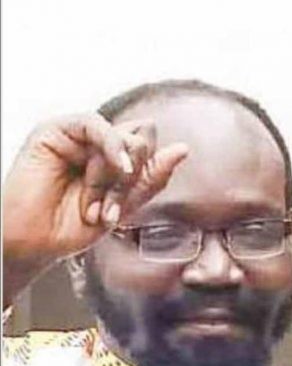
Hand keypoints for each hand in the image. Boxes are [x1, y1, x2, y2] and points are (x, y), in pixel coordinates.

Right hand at [2, 113, 188, 305]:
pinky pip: (97, 123)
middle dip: (131, 178)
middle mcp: (98, 144)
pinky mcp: (55, 130)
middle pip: (142, 140)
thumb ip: (152, 177)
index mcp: (115, 159)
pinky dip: (112, 146)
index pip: (150, 148)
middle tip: (108, 208)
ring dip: (115, 174)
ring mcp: (77, 135)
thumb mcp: (124, 206)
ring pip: (124, 136)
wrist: (35, 242)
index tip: (124, 208)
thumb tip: (183, 148)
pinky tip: (117, 167)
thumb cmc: (72, 227)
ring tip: (96, 203)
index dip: (147, 174)